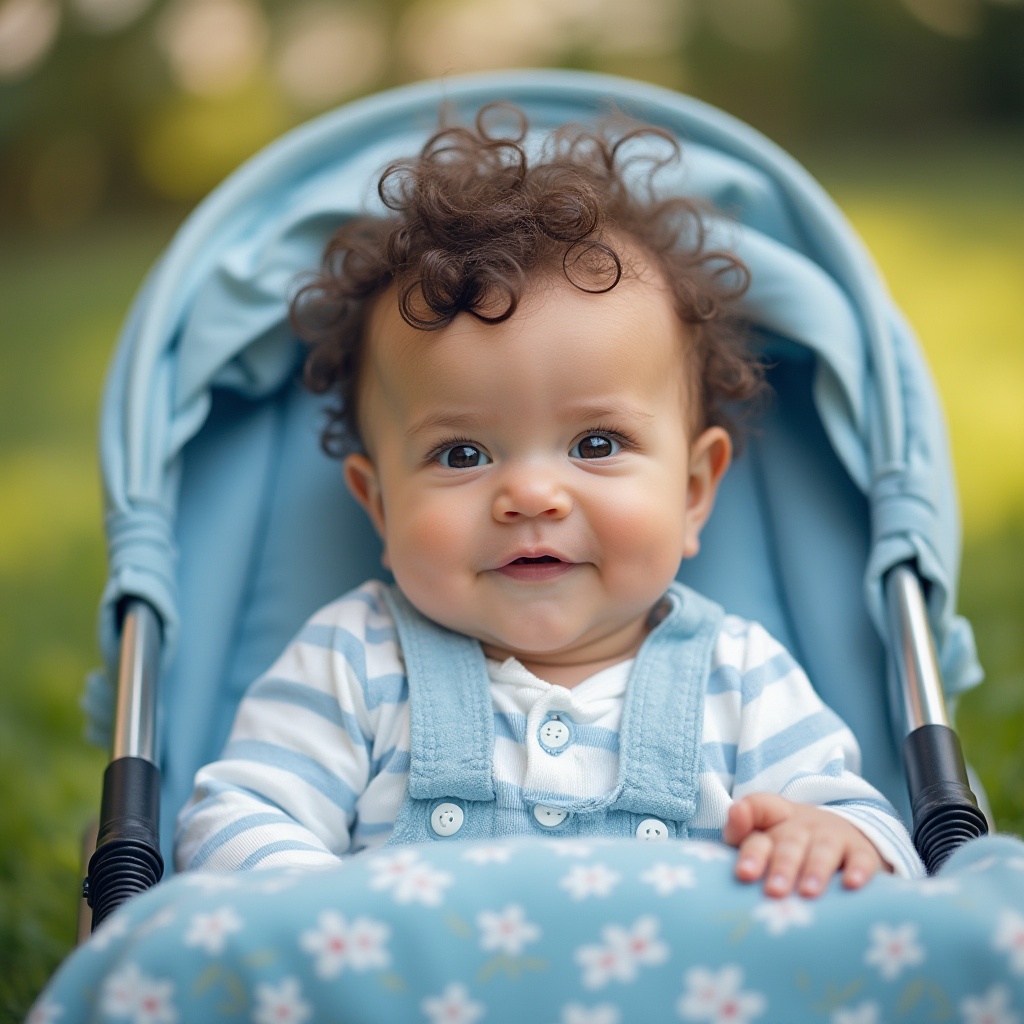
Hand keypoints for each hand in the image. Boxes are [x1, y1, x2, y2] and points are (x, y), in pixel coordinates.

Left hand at [722, 793, 890, 897]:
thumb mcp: (762, 838)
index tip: (742, 869)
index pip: (757, 810)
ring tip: (808, 893)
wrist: (841, 837)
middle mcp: (803, 824)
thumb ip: (739, 837)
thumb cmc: (789, 846)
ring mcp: (832, 835)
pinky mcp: (860, 851)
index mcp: (774, 818)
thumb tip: (724, 857)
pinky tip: (852, 885)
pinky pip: (860, 858)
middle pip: (789, 840)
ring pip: (823, 849)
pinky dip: (858, 870)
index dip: (744, 824)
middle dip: (781, 866)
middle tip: (773, 892)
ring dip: (815, 870)